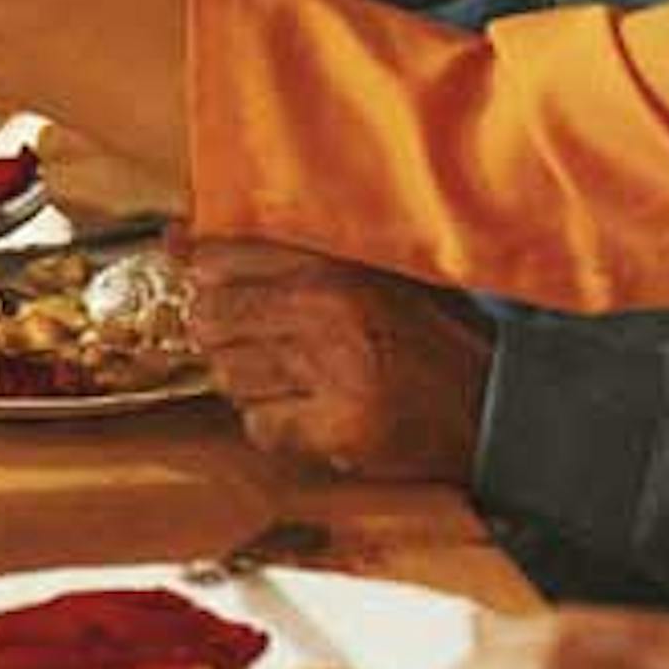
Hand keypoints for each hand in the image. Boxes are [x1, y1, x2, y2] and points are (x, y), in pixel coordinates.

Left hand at [183, 238, 488, 479]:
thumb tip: (174, 238)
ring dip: (250, 382)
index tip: (196, 273)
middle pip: (210, 318)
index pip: (219, 258)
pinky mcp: (339, 430)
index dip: (200, 271)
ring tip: (297, 379)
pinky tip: (312, 414)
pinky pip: (261, 427)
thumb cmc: (422, 335)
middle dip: (222, 334)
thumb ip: (273, 253)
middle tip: (262, 343)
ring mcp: (333, 374)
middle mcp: (327, 312)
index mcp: (333, 265)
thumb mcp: (361, 272)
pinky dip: (276, 425)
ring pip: (229, 376)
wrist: (494, 404)